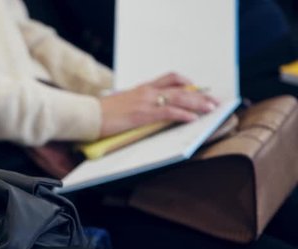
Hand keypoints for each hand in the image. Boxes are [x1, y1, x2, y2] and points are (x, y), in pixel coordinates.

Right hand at [99, 73, 219, 136]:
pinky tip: (193, 118)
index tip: (198, 88)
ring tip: (210, 108)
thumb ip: (134, 106)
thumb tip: (142, 113)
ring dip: (197, 103)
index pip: (169, 79)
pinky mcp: (143, 114)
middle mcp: (146, 92)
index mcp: (142, 89)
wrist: (88, 115)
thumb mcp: (121, 106)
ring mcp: (145, 102)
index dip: (187, 83)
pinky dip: (184, 115)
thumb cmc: (100, 113)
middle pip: (180, 88)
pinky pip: (169, 112)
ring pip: (178, 98)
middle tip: (212, 100)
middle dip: (199, 95)